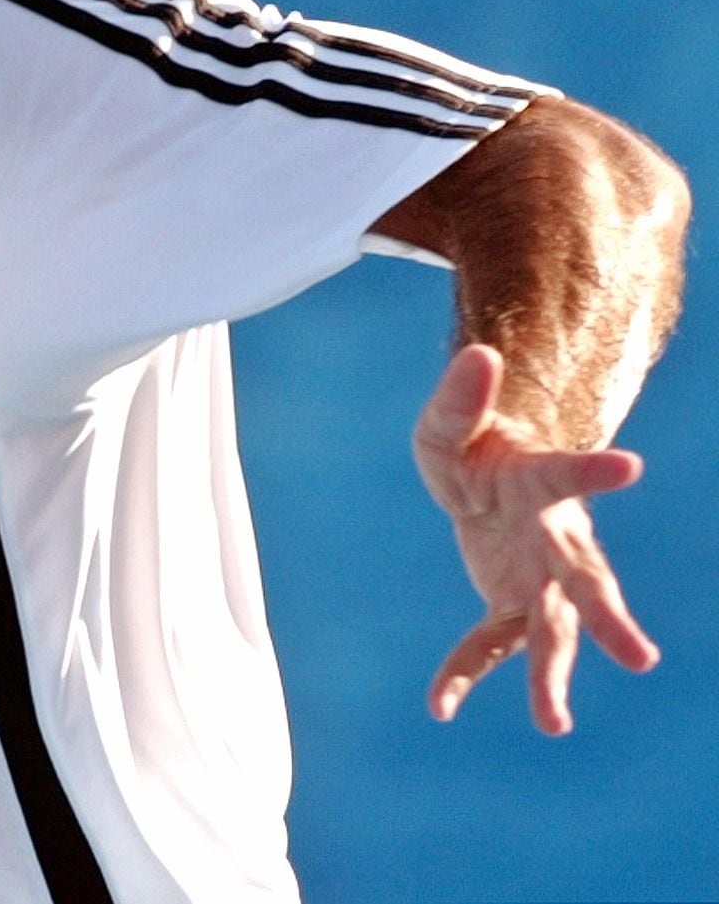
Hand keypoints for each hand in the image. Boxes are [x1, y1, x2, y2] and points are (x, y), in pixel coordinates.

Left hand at [414, 343, 658, 733]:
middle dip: (609, 620)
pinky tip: (438, 708)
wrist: (488, 478)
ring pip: (555, 632)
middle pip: (587, 583)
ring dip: (553, 676)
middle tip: (641, 659)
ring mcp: (538, 579)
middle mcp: (554, 539)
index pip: (572, 473)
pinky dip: (464, 673)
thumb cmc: (476, 446)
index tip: (630, 466)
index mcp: (542, 482)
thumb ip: (461, 395)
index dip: (597, 470)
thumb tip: (480, 354)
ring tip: (553, 724)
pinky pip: (489, 645)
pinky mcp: (509, 605)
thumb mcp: (451, 421)